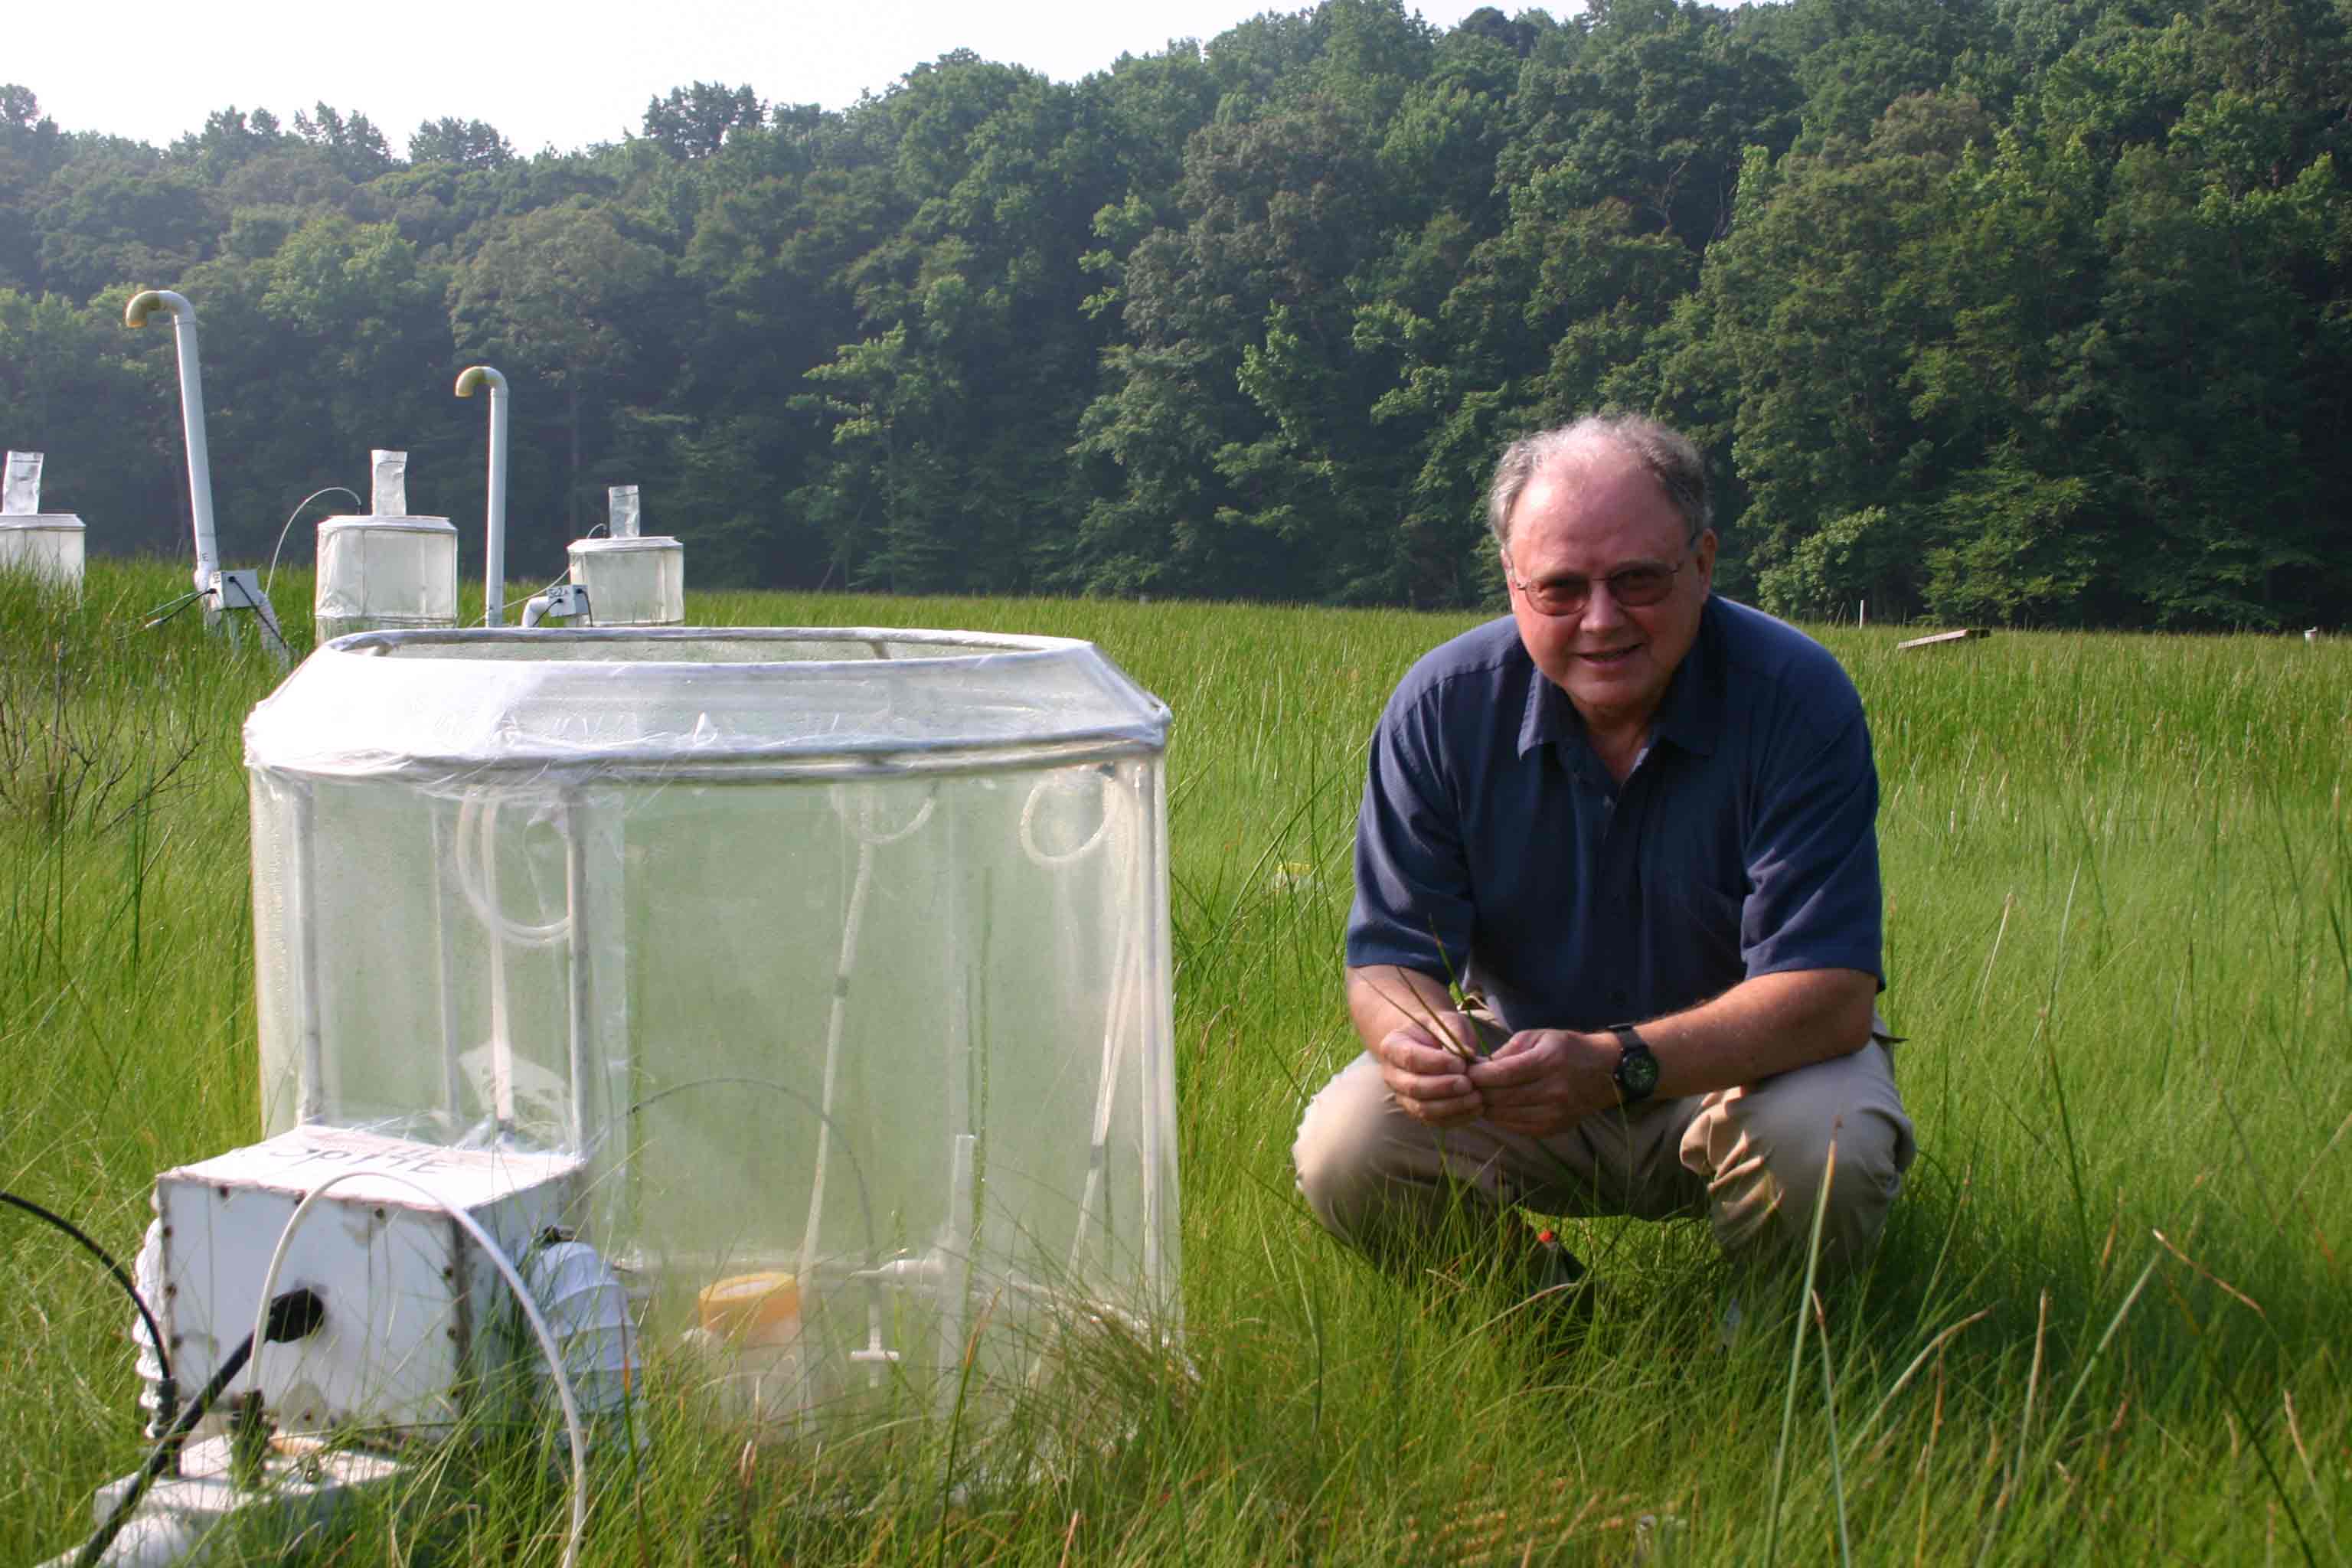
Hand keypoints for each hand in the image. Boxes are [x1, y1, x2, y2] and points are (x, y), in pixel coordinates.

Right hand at [1372, 1012, 1485, 1126]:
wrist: (1429, 1046)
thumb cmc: (1438, 1031)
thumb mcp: (1446, 1021)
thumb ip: (1455, 1033)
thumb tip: (1469, 1055)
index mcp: (1392, 1046)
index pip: (1410, 1058)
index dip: (1436, 1063)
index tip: (1461, 1063)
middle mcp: (1391, 1074)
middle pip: (1413, 1087)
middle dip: (1444, 1087)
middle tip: (1469, 1083)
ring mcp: (1402, 1096)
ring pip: (1422, 1109)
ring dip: (1452, 1106)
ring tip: (1477, 1098)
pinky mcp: (1417, 1112)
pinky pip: (1435, 1122)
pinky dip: (1456, 1118)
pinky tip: (1476, 1109)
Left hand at [1465, 1029, 1620, 1136]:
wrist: (1605, 1071)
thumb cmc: (1567, 1048)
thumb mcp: (1539, 1037)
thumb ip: (1508, 1051)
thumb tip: (1478, 1066)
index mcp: (1548, 1061)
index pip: (1503, 1074)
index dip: (1478, 1075)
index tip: (1464, 1072)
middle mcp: (1553, 1090)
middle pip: (1502, 1097)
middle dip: (1479, 1091)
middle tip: (1464, 1086)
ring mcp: (1556, 1112)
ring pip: (1507, 1116)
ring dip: (1487, 1107)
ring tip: (1477, 1097)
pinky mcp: (1555, 1128)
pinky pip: (1518, 1127)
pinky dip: (1501, 1119)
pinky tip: (1495, 1108)